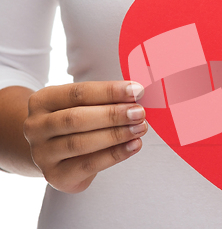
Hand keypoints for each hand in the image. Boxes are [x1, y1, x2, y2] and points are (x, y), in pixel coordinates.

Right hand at [24, 81, 146, 192]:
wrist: (54, 152)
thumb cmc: (76, 121)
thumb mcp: (83, 105)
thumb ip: (105, 100)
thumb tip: (137, 95)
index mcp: (42, 101)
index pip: (78, 93)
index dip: (110, 91)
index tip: (137, 91)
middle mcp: (36, 126)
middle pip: (77, 118)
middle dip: (113, 115)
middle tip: (139, 113)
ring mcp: (42, 153)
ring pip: (81, 143)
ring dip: (116, 135)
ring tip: (140, 128)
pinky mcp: (55, 175)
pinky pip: (88, 165)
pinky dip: (115, 154)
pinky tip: (134, 146)